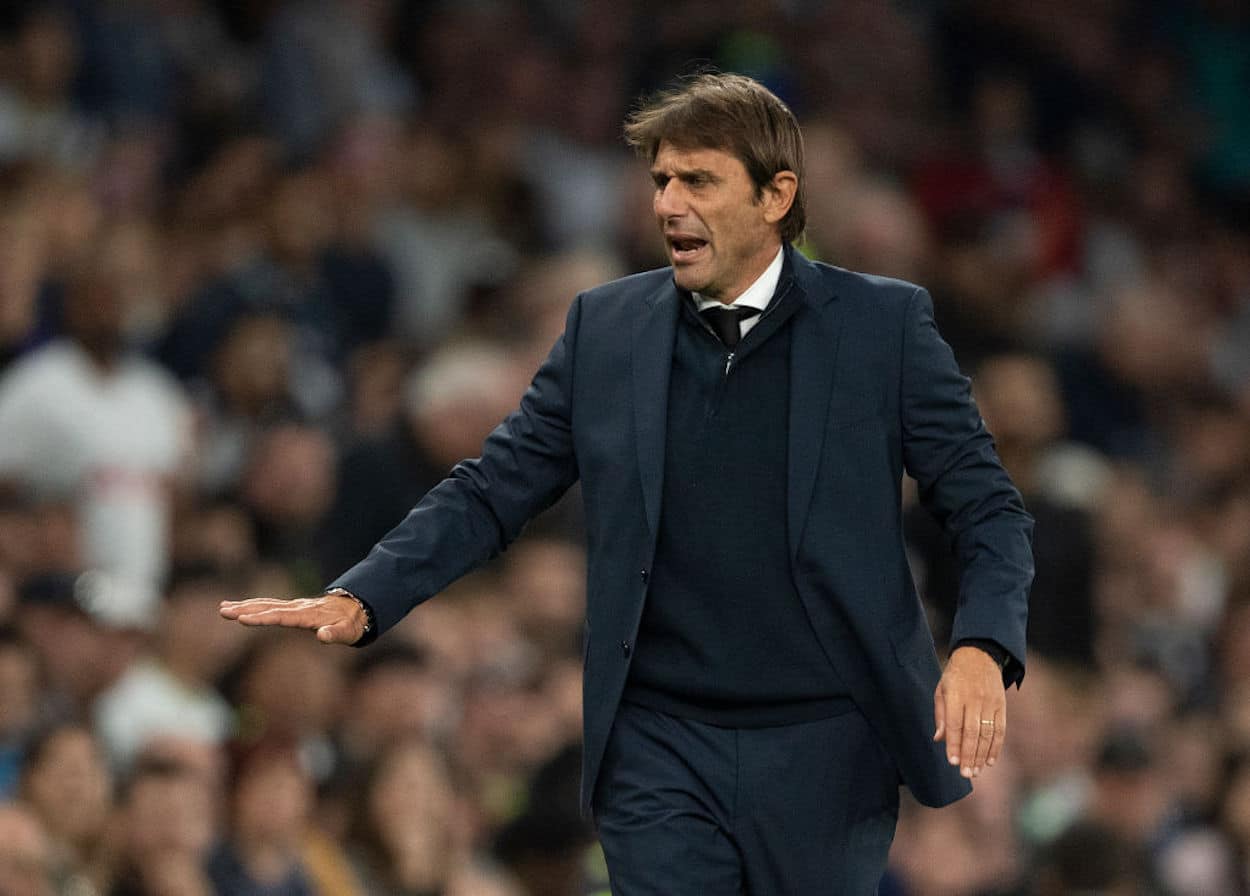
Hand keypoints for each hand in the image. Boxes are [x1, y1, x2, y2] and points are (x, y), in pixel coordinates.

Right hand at [218, 593, 366, 644]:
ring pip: (266, 604)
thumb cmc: (351, 624)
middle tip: (223, 611)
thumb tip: (323, 635)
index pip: (281, 617)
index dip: (262, 618)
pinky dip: (254, 604)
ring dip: (245, 605)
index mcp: (308, 615)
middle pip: (268, 607)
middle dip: (245, 609)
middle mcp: (298, 608)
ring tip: (223, 607)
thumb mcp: (347, 632)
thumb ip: (335, 634)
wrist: (357, 608)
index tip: (243, 618)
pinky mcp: (293, 608)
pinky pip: (270, 605)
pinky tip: (240, 606)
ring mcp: (295, 606)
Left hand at [933, 645, 1005, 778]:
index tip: (952, 762)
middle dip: (969, 755)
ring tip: (976, 771)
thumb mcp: (942, 689)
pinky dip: (996, 747)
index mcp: (956, 695)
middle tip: (965, 773)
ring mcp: (990, 703)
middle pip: (972, 732)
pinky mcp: (1002, 705)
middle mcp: (974, 699)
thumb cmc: (956, 675)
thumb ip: (941, 714)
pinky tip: (990, 760)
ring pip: (987, 733)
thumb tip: (939, 739)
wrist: (980, 655)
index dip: (953, 744)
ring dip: (982, 755)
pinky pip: (1000, 730)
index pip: (954, 724)